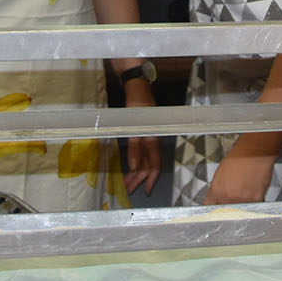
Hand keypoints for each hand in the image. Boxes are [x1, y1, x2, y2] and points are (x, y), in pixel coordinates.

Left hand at [120, 75, 161, 195]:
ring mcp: (147, 139)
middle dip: (139, 179)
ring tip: (127, 183)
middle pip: (148, 166)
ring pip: (144, 161)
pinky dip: (135, 162)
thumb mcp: (134, 127)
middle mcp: (152, 142)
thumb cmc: (136, 106)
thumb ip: (135, 147)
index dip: (150, 179)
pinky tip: (129, 169)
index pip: (154, 165)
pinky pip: (140, 154)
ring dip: (136, 173)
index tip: (145, 191)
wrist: (137, 89)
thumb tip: (135, 167)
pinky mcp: (142, 135)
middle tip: (129, 190)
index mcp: (152, 141)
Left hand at [204, 153, 273, 204]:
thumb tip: (218, 196)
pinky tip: (253, 191)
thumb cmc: (238, 157)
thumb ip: (218, 187)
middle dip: (229, 206)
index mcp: (216, 190)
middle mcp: (227, 197)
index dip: (215, 206)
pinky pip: (253, 207)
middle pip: (226, 210)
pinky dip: (254, 202)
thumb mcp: (220, 173)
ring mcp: (241, 200)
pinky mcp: (255, 200)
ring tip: (246, 190)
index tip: (218, 206)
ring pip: (240, 210)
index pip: (211, 206)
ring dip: (242, 205)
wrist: (254, 152)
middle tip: (235, 196)